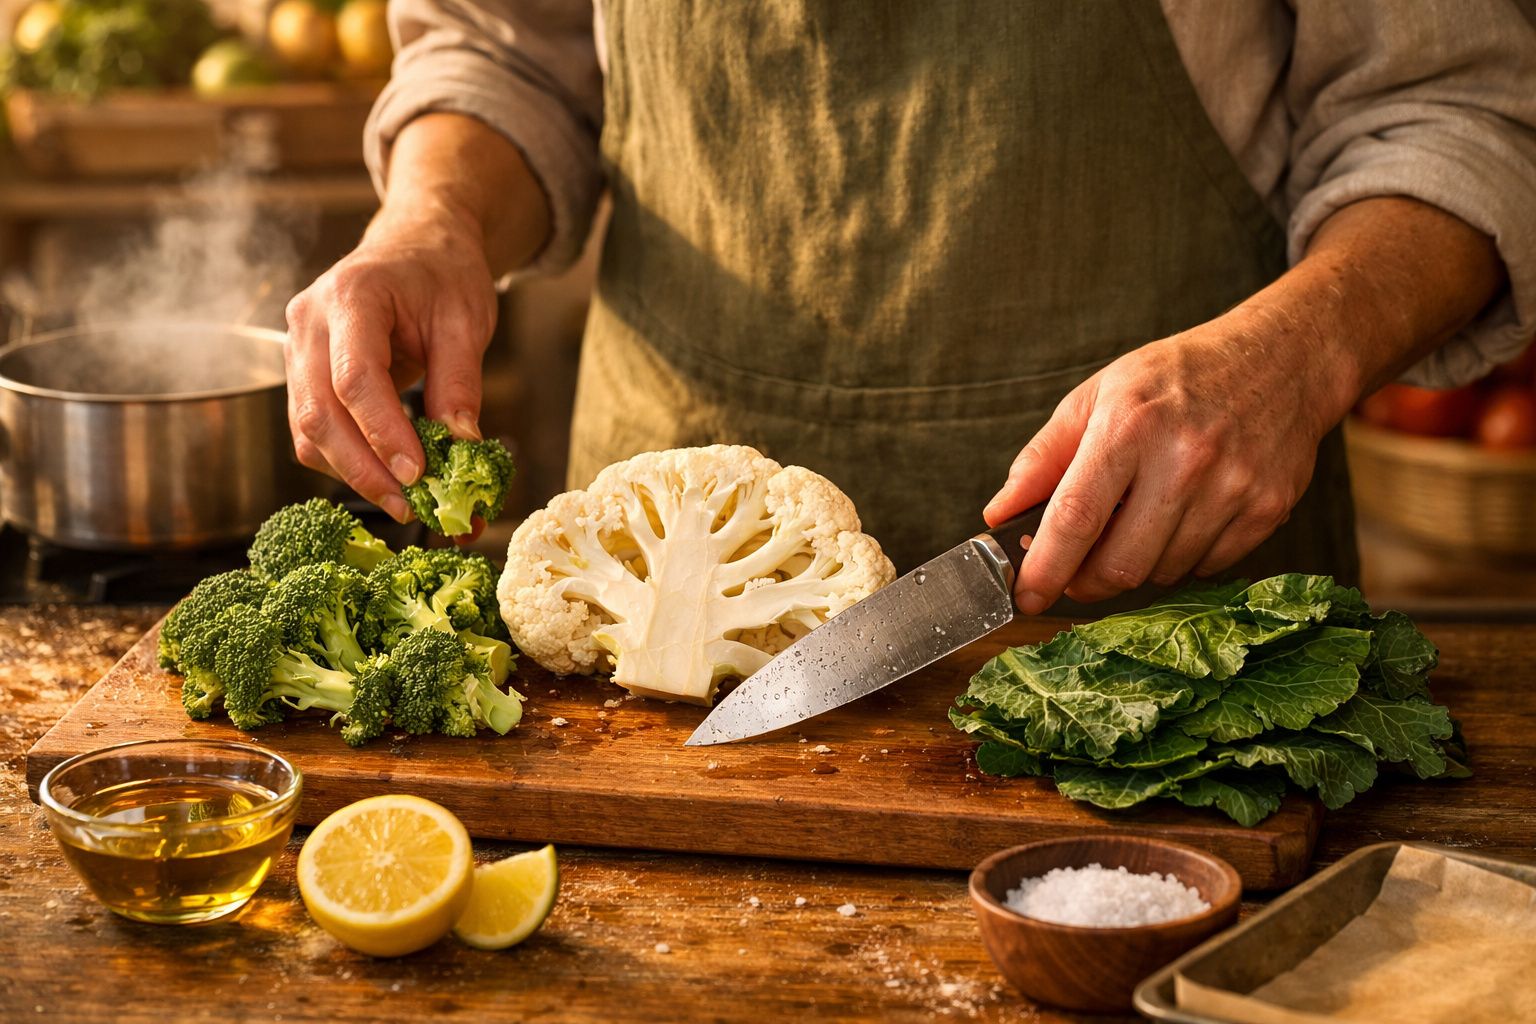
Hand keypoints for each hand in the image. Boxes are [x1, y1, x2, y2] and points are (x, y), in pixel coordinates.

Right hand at [284, 201, 497, 521]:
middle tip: (409, 507)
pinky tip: (385, 477)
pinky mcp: (302, 372)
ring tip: (405, 502)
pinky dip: (345, 460)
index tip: (418, 475)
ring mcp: (297, 347)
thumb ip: (460, 382)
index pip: (355, 379)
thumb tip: (461, 446)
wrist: (416, 244)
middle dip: (363, 470)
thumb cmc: (443, 273)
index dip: (383, 434)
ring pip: (308, 429)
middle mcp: (309, 322)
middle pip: (319, 413)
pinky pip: (313, 428)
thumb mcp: (467, 319)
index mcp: (352, 297)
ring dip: (352, 473)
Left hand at [984, 312, 1345, 612]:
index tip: (1026, 595)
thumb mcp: (1099, 395)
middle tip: (1075, 570)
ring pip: (1161, 573)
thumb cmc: (1178, 377)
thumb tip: (999, 514)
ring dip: (1135, 564)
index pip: (1075, 517)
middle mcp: (1185, 457)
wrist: (1283, 358)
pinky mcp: (1268, 510)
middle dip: (1085, 582)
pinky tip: (1183, 516)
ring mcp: (1233, 487)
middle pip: (1119, 564)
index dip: (1045, 568)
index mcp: (1130, 424)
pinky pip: (1206, 568)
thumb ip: (1043, 458)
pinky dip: (1181, 557)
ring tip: (1137, 521)